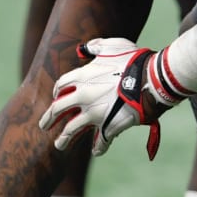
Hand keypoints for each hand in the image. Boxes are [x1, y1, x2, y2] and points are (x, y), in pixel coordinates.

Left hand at [39, 37, 170, 157]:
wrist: (152, 78)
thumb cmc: (134, 60)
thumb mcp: (112, 45)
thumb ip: (96, 47)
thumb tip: (85, 48)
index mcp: (82, 76)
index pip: (60, 86)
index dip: (56, 93)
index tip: (54, 99)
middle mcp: (83, 96)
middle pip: (58, 109)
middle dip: (49, 118)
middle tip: (43, 126)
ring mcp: (95, 113)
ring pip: (72, 129)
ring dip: (64, 138)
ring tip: (59, 145)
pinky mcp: (108, 126)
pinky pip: (100, 140)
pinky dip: (98, 147)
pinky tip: (96, 151)